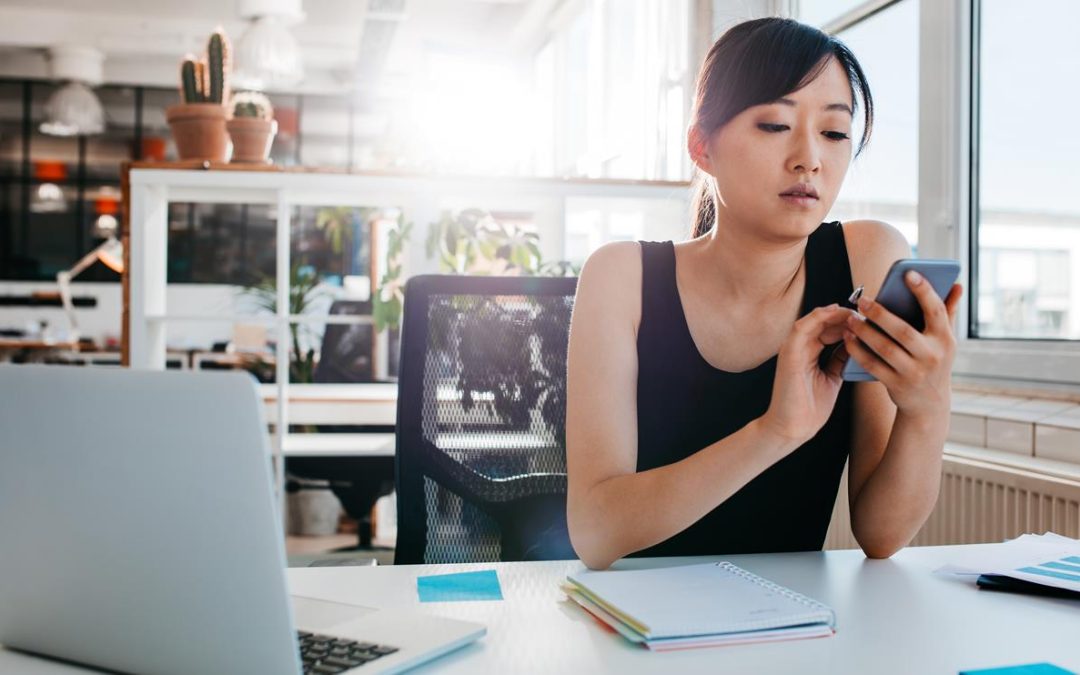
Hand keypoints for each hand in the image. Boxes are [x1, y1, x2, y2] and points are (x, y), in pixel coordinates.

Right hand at [761, 304, 857, 445]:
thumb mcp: (832, 378)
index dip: (847, 322)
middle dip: (844, 316)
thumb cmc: (810, 408)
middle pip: (822, 322)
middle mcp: (799, 348)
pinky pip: (802, 328)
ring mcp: (792, 349)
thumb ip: (839, 360)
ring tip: (854, 313)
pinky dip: (818, 317)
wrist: (793, 428)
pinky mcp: (789, 354)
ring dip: (834, 314)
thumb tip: (854, 343)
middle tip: (865, 315)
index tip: (868, 322)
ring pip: (813, 320)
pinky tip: (834, 312)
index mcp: (809, 353)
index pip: (828, 329)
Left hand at [843, 271, 962, 417]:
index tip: (909, 273)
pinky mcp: (896, 384)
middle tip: (862, 300)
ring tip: (851, 318)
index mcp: (945, 339)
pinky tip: (848, 338)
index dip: (924, 291)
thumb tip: (957, 285)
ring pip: (885, 348)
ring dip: (864, 331)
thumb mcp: (945, 340)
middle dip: (881, 314)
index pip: (936, 311)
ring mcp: (914, 372)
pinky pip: (873, 365)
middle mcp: (932, 356)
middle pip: (903, 331)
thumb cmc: (935, 361)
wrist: (929, 403)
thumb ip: (948, 311)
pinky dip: (858, 351)